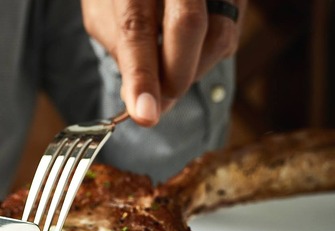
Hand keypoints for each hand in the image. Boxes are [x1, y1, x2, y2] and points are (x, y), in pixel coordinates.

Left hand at [81, 0, 245, 126]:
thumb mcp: (104, 11)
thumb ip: (120, 51)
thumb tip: (138, 101)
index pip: (137, 28)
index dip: (142, 76)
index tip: (145, 115)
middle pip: (188, 25)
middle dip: (174, 78)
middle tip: (156, 107)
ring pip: (218, 36)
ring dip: (191, 70)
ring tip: (167, 69)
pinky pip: (230, 35)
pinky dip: (204, 56)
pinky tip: (185, 50)